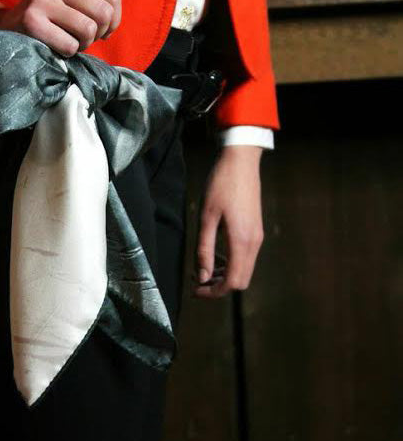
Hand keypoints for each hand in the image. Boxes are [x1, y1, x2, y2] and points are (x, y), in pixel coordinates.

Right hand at [0, 0, 125, 56]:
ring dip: (84, 43)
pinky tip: (56, 46)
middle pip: (103, 13)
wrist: (10, 29)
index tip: (100, 26)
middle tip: (85, 37)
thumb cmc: (52, 16)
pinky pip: (70, 45)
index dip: (114, 18)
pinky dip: (68, 52)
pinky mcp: (31, 22)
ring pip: (88, 30)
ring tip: (70, 40)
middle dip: (99, 32)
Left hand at [193, 145, 264, 298]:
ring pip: (244, 269)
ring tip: (203, 267)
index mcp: (241, 241)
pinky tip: (215, 253)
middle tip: (197, 280)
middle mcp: (253, 242)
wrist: (241, 161)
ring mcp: (257, 236)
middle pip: (241, 280)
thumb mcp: (206, 217)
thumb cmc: (221, 185)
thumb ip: (204, 249)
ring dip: (224, 274)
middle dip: (219, 286)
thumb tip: (202, 276)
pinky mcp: (255, 229)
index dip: (213, 292)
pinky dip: (231, 262)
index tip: (196, 290)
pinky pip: (245, 256)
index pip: (232, 282)